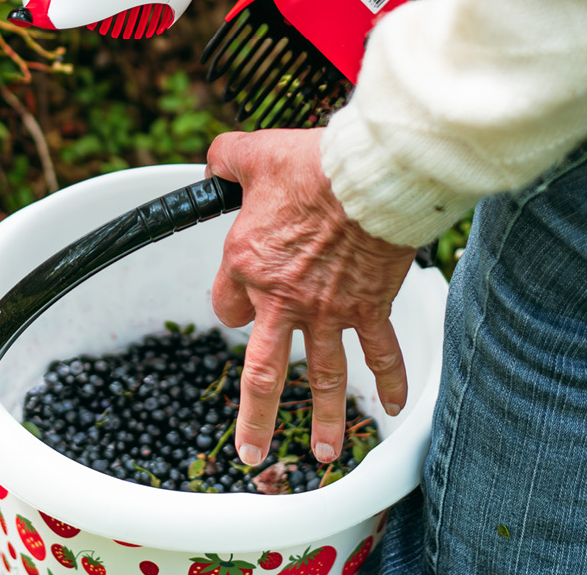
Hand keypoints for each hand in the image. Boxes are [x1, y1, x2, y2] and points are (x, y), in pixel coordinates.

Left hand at [206, 129, 416, 466]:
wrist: (366, 177)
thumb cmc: (309, 165)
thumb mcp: (249, 153)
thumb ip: (225, 160)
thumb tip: (216, 161)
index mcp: (246, 265)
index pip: (227, 306)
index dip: (232, 307)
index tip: (240, 309)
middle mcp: (282, 298)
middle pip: (263, 371)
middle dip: (256, 417)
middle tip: (251, 452)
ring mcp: (328, 311)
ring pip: (322, 378)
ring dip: (323, 419)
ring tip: (324, 455)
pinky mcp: (369, 308)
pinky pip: (381, 355)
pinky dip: (390, 383)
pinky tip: (393, 408)